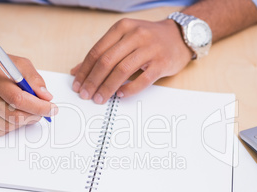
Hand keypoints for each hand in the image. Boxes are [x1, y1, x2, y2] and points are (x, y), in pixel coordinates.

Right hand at [0, 49, 57, 135]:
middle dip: (34, 115)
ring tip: (27, 110)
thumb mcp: (18, 63)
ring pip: (7, 125)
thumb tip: (46, 97)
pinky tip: (13, 114)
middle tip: (42, 111)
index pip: (17, 98)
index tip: (52, 108)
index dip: (38, 106)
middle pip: (13, 115)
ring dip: (24, 121)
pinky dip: (11, 126)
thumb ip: (34, 79)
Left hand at [71, 18, 192, 103]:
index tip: (77, 84)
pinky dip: (129, 89)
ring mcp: (150, 49)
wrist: (179, 36)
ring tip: (99, 98)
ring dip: (107, 87)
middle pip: (107, 61)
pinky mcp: (161, 63)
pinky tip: (120, 95)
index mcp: (122, 28)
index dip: (85, 70)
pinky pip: (142, 80)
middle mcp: (135, 35)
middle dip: (93, 81)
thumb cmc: (148, 39)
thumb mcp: (124, 39)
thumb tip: (78, 71)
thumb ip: (103, 53)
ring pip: (122, 70)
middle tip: (86, 95)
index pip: (97, 51)